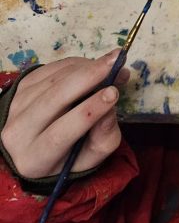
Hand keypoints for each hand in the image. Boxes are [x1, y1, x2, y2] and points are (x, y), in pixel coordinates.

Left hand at [0, 52, 128, 179]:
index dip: (89, 112)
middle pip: (54, 99)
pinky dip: (77, 64)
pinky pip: (52, 68)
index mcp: (35, 159)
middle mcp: (19, 132)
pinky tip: (93, 66)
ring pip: (55, 79)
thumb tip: (111, 109)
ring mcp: (17, 106)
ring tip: (112, 64)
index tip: (114, 93)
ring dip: (87, 67)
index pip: (60, 134)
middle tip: (116, 63)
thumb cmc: (67, 154)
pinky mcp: (21, 86)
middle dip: (88, 77)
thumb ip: (104, 139)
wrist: (32, 142)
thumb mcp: (89, 157)